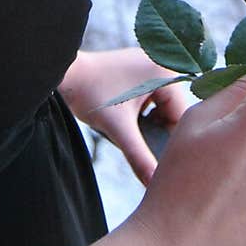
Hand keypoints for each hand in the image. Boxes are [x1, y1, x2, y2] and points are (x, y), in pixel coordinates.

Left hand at [58, 47, 189, 185]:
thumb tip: (154, 181)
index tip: (155, 156)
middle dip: (156, 129)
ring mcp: (149, 64)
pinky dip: (142, 112)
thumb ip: (139, 156)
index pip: (181, 115)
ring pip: (161, 106)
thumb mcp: (118, 129)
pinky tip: (127, 120)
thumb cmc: (90, 95)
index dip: (168, 138)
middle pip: (171, 110)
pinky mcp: (137, 68)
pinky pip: (151, 97)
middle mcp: (161, 64)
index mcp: (165, 72)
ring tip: (129, 129)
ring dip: (149, 122)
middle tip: (136, 141)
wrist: (64, 75)